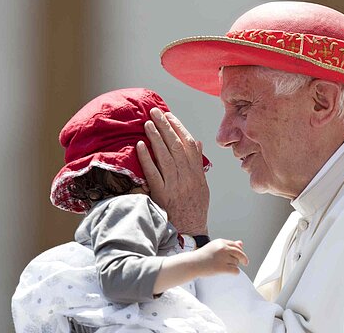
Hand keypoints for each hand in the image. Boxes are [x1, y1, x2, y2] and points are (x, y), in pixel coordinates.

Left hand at [137, 108, 209, 234]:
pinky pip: (153, 173)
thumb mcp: (202, 185)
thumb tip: (197, 142)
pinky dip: (147, 158)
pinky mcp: (162, 195)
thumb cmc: (195, 208)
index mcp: (197, 173)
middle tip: (155, 112)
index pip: (188, 144)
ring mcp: (174, 185)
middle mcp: (187, 177)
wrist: (190, 231)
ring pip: (165, 156)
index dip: (178, 128)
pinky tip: (140, 145)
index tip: (170, 115)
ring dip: (155, 137)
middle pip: (175, 146)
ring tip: (147, 123)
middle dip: (165, 126)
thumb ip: (198, 164)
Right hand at [194, 239, 248, 275]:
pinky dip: (235, 272)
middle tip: (245, 263)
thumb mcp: (215, 247)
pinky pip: (235, 270)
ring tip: (224, 267)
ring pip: (236, 263)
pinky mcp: (222, 268)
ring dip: (234, 266)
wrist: (193, 264)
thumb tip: (241, 243)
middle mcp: (223, 248)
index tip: (241, 255)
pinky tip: (231, 272)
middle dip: (244, 258)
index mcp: (221, 242)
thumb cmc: (203, 255)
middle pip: (240, 253)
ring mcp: (223, 258)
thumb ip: (228, 245)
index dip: (240, 251)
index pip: (236, 246)